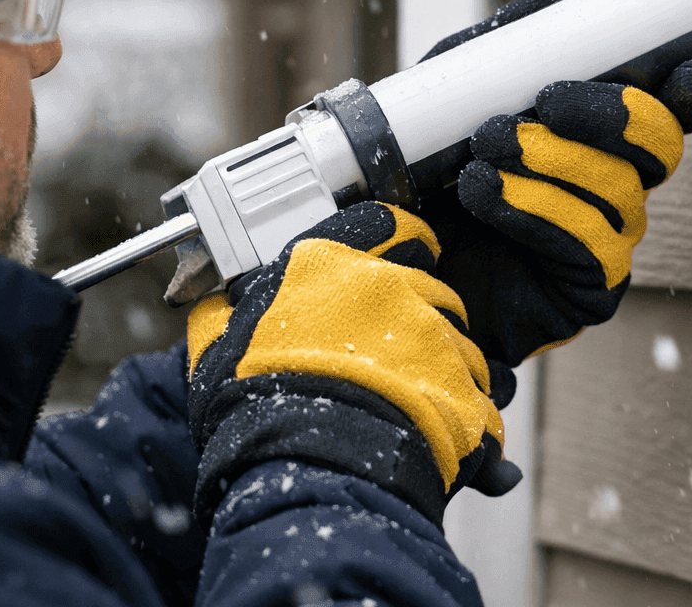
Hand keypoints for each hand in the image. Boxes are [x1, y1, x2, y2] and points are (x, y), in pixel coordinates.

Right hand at [185, 202, 520, 528]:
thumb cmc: (254, 410)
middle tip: (400, 346)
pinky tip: (444, 427)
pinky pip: (478, 387)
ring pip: (459, 334)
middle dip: (422, 310)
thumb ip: (220, 317)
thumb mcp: (218, 353)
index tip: (407, 250)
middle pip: (429, 281)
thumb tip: (213, 304)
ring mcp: (429, 330)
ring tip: (418, 396)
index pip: (385, 222)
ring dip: (446, 358)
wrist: (304, 469)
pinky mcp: (462, 378)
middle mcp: (387, 286)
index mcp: (327, 264)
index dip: (401, 237)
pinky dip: (467, 406)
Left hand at [416, 0, 691, 370]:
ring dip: (553, 158)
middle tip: (547, 100)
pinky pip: (590, 244)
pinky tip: (483, 193)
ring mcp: (609, 238)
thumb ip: (493, 54)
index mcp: (600, 136)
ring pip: (622, 188)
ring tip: (487, 147)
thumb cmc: (429, 183)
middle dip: (611, 114)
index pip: (671, 107)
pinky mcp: (590, 289)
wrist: (391, 271)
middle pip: (663, 143)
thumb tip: (547, 2)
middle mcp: (618, 183)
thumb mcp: (449, 104)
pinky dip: (535, 209)